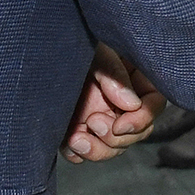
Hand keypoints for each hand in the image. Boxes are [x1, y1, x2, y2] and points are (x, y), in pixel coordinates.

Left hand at [62, 44, 164, 162]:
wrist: (41, 48)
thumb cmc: (73, 40)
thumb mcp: (97, 51)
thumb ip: (113, 74)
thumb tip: (131, 105)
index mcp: (134, 78)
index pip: (153, 105)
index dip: (141, 120)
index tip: (120, 125)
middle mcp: (122, 101)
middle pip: (137, 132)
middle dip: (116, 137)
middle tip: (93, 122)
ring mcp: (102, 117)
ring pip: (114, 147)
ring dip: (98, 150)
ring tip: (75, 139)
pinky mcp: (80, 129)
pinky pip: (87, 151)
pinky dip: (78, 153)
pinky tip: (67, 143)